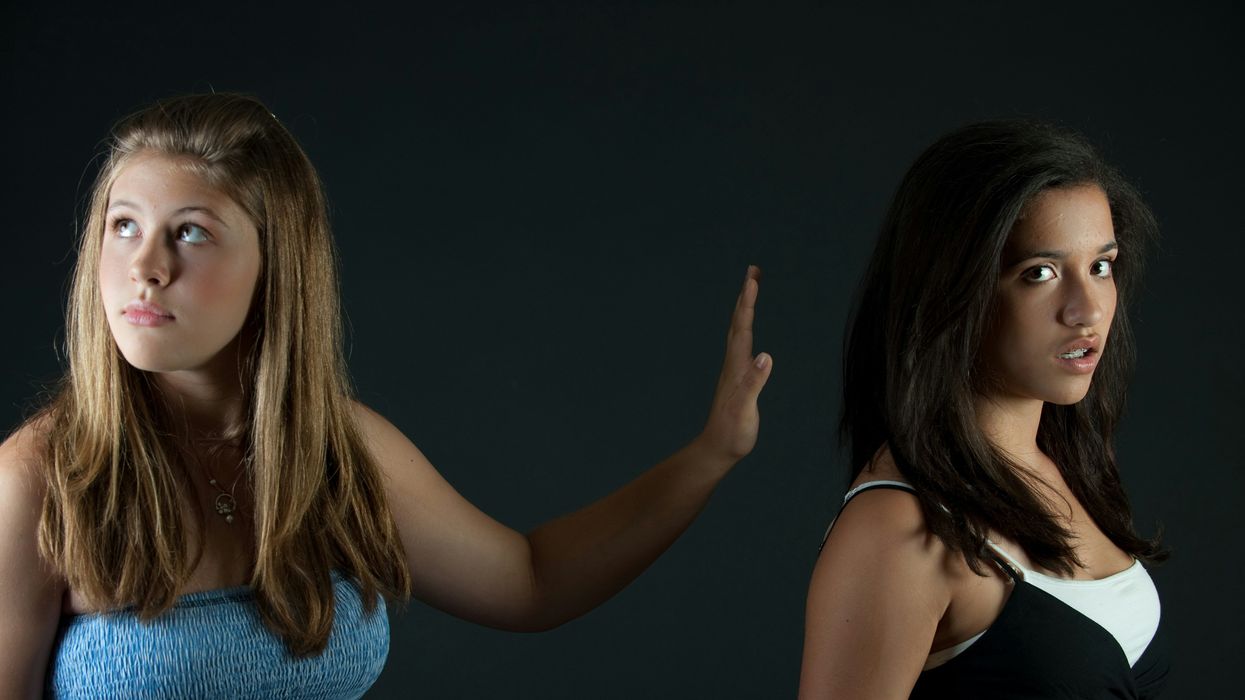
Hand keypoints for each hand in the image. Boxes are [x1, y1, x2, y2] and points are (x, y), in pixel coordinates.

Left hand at [697, 265, 772, 465]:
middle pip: (739, 321)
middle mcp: (733, 363)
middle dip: (746, 295)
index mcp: (737, 367)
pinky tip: (747, 328)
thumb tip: (765, 356)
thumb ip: (754, 383)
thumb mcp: (745, 410)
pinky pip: (741, 343)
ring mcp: (733, 369)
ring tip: (751, 289)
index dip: (748, 302)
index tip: (753, 278)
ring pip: (738, 330)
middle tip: (754, 270)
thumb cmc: (733, 433)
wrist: (717, 449)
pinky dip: (745, 326)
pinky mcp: (736, 377)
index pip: (743, 327)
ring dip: (745, 307)